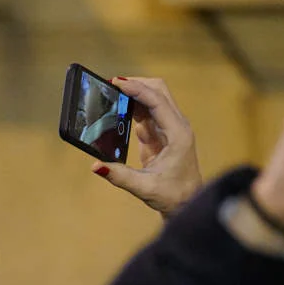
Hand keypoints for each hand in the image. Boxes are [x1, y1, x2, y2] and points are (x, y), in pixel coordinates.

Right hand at [94, 76, 202, 216]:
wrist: (188, 202)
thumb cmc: (172, 196)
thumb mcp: (145, 188)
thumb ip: (120, 176)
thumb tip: (95, 166)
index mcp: (178, 135)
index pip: (158, 102)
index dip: (138, 89)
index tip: (117, 82)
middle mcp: (177, 126)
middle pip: (159, 91)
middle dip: (136, 83)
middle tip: (112, 83)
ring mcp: (169, 127)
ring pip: (153, 98)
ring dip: (134, 93)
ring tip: (111, 92)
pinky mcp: (160, 133)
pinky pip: (146, 112)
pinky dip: (132, 106)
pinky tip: (118, 108)